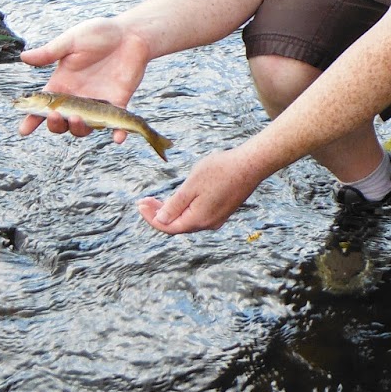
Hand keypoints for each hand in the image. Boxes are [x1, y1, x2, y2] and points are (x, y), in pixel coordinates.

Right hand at [17, 18, 150, 137]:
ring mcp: (97, 103)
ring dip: (78, 129)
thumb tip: (23, 57)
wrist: (131, 34)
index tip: (24, 129)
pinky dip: (118, 134)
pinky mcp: (119, 104)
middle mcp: (78, 97)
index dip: (32, 118)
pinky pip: (117, 124)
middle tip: (55, 115)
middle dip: (56, 125)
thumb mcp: (71, 41)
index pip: (43, 105)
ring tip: (76, 119)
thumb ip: (50, 52)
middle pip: (62, 122)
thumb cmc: (99, 34)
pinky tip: (118, 138)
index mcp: (63, 83)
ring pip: (85, 127)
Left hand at [137, 147, 267, 234]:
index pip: (168, 227)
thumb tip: (160, 219)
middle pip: (177, 225)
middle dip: (158, 214)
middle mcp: (208, 224)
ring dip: (171, 211)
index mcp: (198, 220)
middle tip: (145, 200)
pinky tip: (179, 198)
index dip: (151, 218)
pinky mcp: (222, 210)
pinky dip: (184, 209)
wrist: (251, 165)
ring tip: (157, 199)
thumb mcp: (191, 185)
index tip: (139, 205)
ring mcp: (217, 218)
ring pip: (187, 220)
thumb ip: (174, 205)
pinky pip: (197, 215)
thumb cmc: (221, 171)